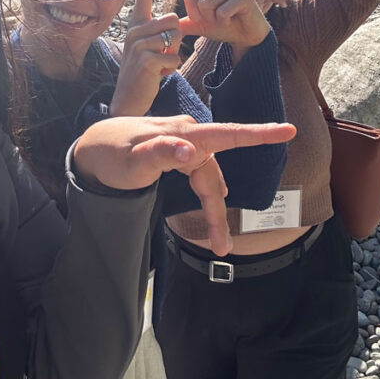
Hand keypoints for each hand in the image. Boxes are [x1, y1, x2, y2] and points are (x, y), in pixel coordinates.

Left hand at [73, 115, 296, 255]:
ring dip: (213, 209)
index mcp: (185, 134)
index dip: (260, 134)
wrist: (91, 151)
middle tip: (222, 248)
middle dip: (219, 212)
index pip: (228, 134)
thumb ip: (163, 153)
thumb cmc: (112, 155)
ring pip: (208, 181)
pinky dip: (206, 195)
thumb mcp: (134, 160)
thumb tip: (191, 151)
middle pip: (214, 177)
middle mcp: (190, 136)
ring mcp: (185, 144)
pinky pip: (200, 176)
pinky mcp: (179, 153)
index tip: (288, 130)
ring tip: (219, 243)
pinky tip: (212, 207)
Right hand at [110, 0, 182, 117]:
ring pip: (175, 36)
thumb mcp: (149, 47)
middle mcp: (135, 29)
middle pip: (173, 18)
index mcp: (136, 23)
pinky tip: (158, 74)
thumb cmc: (144, 71)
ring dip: (173, 53)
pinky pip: (173, 56)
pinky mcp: (146, 59)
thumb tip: (175, 21)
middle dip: (175, 39)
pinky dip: (171, 67)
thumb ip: (159, 32)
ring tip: (159, 63)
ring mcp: (138, 44)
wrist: (129, 98)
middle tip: (161, 55)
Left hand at [151, 0, 271, 48]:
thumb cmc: (224, 26)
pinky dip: (224, 21)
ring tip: (224, 18)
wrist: (247, 36)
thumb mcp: (200, 25)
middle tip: (214, 18)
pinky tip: (233, 20)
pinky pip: (220, 11)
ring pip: (205, 4)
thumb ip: (184, 22)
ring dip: (212, 19)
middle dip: (199, 15)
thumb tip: (167, 25)